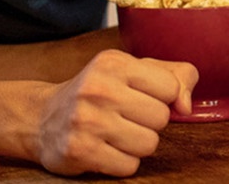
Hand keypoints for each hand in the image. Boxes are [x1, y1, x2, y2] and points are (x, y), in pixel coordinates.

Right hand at [16, 50, 198, 176]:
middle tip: (126, 117)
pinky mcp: (79, 151)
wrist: (42, 118)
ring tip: (116, 134)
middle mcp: (98, 88)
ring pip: (148, 144)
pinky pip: (129, 166)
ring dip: (138, 144)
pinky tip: (105, 149)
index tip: (143, 97)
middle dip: (150, 122)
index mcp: (114, 63)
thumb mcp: (133, 70)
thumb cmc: (98, 92)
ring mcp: (86, 121)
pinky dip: (122, 162)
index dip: (163, 97)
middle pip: (161, 118)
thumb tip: (187, 105)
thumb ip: (174, 76)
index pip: (170, 87)